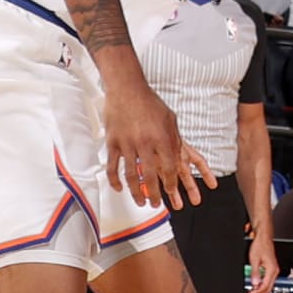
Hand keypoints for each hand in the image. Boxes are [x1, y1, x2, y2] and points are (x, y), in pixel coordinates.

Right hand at [102, 66, 211, 209]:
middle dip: (155, 193)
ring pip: (132, 175)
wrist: (127, 88)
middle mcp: (146, 143)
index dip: (170, 184)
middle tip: (155, 204)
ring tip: (140, 201)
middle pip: (151, 176)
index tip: (170, 192)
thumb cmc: (150, 103)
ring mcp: (127, 143)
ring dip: (136, 192)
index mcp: (162, 138)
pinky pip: (113, 167)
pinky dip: (115, 180)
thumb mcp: (170, 120)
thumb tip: (179, 159)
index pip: (169, 168)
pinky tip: (119, 189)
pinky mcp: (113, 142)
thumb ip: (174, 140)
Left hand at [246, 226, 279, 292]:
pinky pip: (267, 280)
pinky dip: (261, 284)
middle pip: (268, 288)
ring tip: (251, 291)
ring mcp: (273, 269)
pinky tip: (255, 284)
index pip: (265, 286)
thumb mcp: (254, 260)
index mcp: (272, 269)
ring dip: (260, 289)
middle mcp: (274, 270)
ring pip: (268, 285)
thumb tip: (254, 283)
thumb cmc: (260, 245)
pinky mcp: (271, 268)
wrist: (263, 237)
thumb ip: (255, 273)